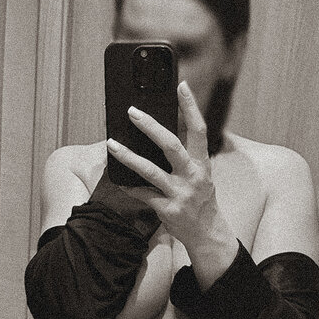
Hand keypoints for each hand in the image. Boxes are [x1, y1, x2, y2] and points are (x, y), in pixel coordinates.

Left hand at [106, 82, 238, 288]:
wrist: (207, 233)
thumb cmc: (199, 197)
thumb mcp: (200, 174)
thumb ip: (186, 155)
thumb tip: (160, 131)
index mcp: (202, 163)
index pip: (198, 129)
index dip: (190, 106)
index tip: (181, 85)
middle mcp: (193, 176)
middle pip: (171, 145)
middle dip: (150, 127)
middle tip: (132, 111)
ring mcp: (180, 193)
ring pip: (150, 171)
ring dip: (128, 156)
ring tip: (111, 144)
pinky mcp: (167, 210)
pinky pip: (143, 194)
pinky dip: (129, 187)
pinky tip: (118, 180)